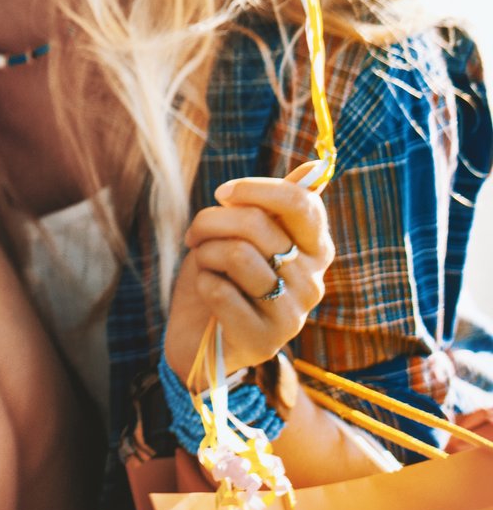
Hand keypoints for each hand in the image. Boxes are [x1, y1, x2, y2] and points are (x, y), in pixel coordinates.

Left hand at [164, 169, 333, 384]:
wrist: (200, 338)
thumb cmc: (224, 276)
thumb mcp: (246, 235)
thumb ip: (276, 205)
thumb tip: (313, 168)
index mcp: (314, 249)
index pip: (302, 203)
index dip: (256, 189)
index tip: (222, 193)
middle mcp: (313, 282)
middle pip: (257, 225)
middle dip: (210, 222)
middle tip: (194, 237)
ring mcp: (293, 315)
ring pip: (236, 254)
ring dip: (204, 254)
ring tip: (205, 266)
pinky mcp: (265, 341)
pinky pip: (220, 290)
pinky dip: (202, 283)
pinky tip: (208, 294)